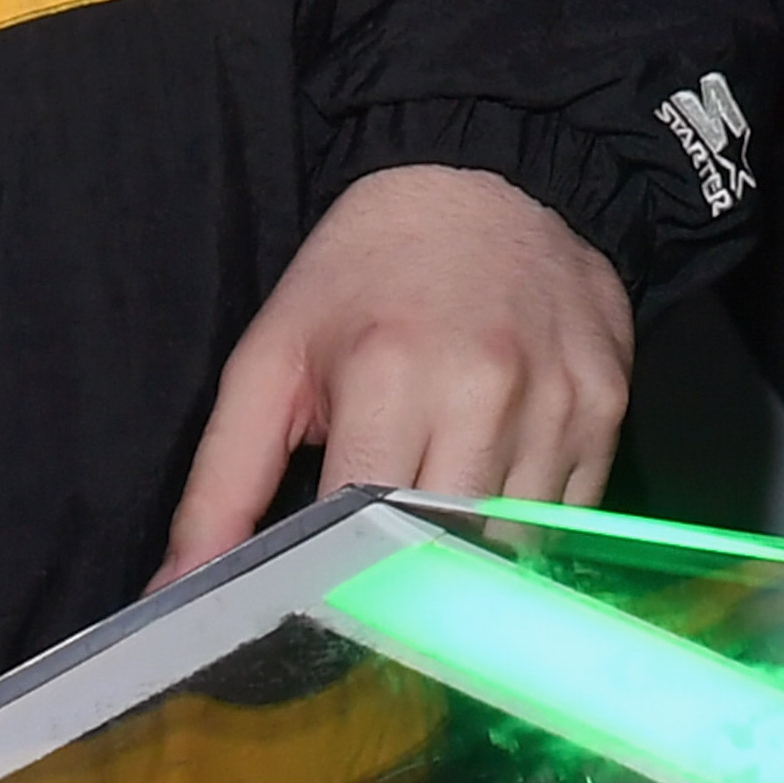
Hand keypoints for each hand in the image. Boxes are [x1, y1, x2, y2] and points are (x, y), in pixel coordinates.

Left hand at [155, 165, 633, 581]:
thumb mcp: (271, 360)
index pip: (364, 541)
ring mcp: (558, 401)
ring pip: (516, 553)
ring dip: (473, 556)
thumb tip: (173, 596)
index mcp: (387, 376)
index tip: (326, 605)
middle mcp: (485, 390)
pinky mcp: (609, 408)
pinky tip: (498, 482)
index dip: (342, 587)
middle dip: (411, 582)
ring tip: (441, 520)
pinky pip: (574, 520)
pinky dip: (532, 527)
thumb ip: (219, 486)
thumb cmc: (361, 277)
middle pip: (447, 558)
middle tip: (384, 577)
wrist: (480, 177)